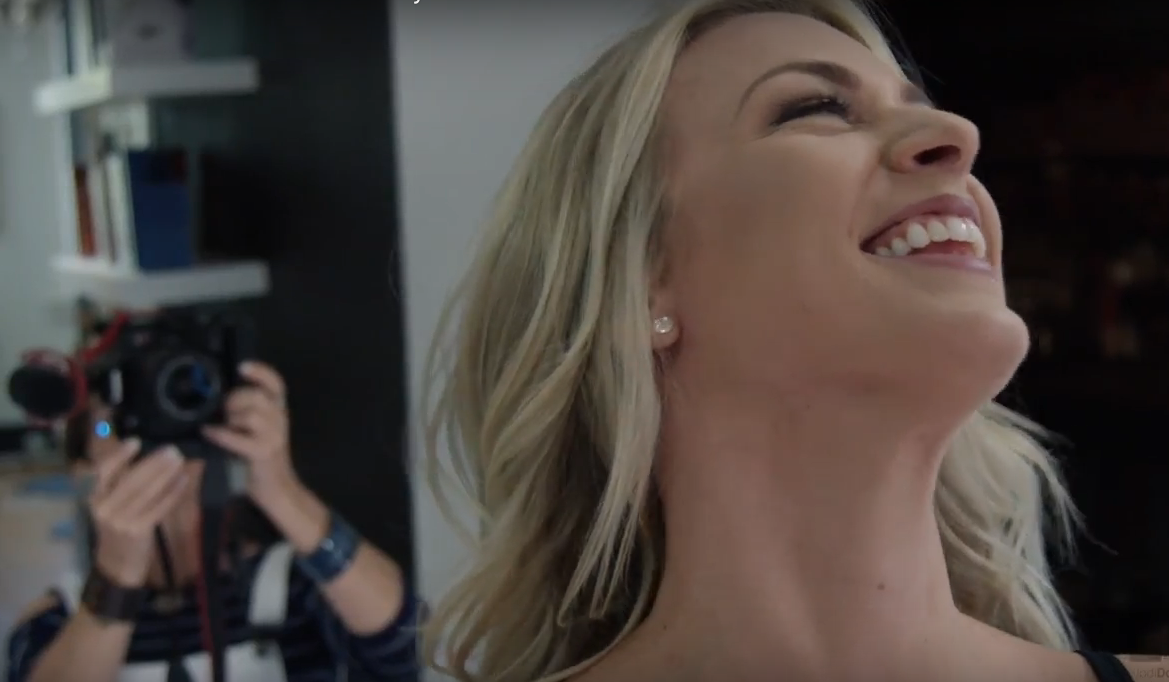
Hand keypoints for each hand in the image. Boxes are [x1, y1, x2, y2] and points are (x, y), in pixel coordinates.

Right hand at [89, 441, 187, 586]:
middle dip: (153, 462)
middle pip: (131, 479)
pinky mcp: (138, 531)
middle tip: (172, 450)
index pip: (104, 472)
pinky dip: (172, 492)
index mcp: (95, 498)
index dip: (119, 456)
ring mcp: (121, 521)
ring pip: (147, 492)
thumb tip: (147, 455)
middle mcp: (105, 508)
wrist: (117, 564)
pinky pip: (159, 507)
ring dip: (166, 474)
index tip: (135, 441)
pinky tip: (183, 480)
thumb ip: (121, 484)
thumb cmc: (118, 529)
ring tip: (180, 460)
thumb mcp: (111, 506)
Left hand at [202, 361, 297, 504]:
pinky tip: (209, 433)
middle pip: (256, 396)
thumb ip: (245, 412)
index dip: (261, 372)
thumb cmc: (258, 459)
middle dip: (234, 400)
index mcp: (278, 410)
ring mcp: (274, 436)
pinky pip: (238, 436)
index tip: (242, 366)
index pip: (276, 383)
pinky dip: (221, 434)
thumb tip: (216, 398)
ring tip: (220, 426)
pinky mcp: (264, 452)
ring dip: (230, 418)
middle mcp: (280, 419)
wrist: (276, 490)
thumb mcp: (256, 430)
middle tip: (222, 413)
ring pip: (250, 414)